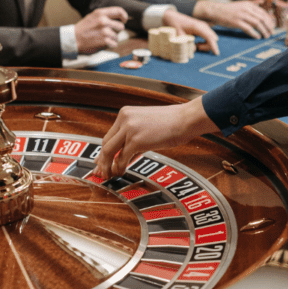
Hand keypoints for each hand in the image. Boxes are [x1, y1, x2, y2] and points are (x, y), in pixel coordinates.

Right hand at [75, 7, 127, 53]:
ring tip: (102, 38)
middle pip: (121, 26)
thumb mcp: (92, 16)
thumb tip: (119, 17)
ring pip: (117, 36)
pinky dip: (110, 45)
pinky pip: (114, 44)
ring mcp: (104, 31)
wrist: (73, 39)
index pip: (119, 11)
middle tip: (108, 33)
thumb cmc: (83, 29)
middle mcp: (103, 21)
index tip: (124, 20)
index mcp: (100, 13)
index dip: (124, 16)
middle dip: (116, 31)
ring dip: (112, 39)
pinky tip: (102, 43)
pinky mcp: (105, 41)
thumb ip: (104, 15)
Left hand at [97, 99, 219, 176]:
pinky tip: (121, 172)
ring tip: (109, 175)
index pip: (109, 134)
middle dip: (103, 160)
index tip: (102, 160)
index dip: (104, 150)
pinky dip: (120, 167)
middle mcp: (124, 119)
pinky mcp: (136, 140)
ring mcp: (129, 129)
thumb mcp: (147, 124)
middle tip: (102, 171)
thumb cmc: (172, 123)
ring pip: (109, 151)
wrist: (185, 119)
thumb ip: (134, 134)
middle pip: (106, 143)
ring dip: (108, 165)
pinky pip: (122, 158)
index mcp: (126, 113)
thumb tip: (124, 152)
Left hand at [162, 10, 219, 54]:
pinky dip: (205, 42)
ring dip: (206, 45)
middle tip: (197, 47)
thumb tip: (193, 51)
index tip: (216, 53)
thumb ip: (186, 44)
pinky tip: (197, 43)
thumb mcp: (179, 36)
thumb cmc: (176, 25)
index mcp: (197, 27)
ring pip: (211, 39)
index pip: (209, 37)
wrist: (173, 18)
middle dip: (207, 46)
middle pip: (212, 39)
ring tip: (197, 45)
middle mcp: (203, 26)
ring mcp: (204, 27)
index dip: (213, 46)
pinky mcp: (203, 28)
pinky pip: (209, 37)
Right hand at [194, 0, 274, 38]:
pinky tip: (258, 37)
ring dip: (264, 31)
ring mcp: (241, 15)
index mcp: (249, 4)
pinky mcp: (236, 22)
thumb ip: (251, 9)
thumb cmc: (229, 10)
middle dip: (269, 26)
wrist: (216, 11)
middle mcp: (246, 9)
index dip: (270, 20)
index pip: (263, 13)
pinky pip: (249, 29)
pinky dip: (255, 34)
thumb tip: (261, 16)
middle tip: (272, 33)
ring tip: (266, 36)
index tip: (272, 26)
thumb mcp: (241, 6)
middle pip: (262, 18)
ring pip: (257, 24)